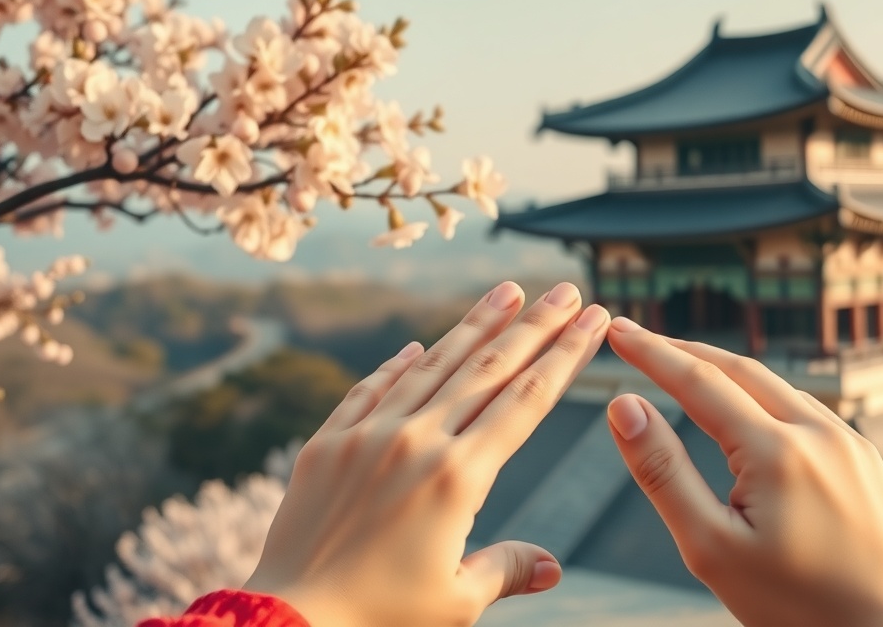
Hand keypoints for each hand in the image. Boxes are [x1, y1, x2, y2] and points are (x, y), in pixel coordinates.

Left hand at [244, 281, 610, 626]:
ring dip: (474, 326)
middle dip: (534, 325)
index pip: (528, 400)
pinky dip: (397, 366)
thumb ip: (507, 570)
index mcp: (459, 477)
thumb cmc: (379, 619)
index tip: (593, 318)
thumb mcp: (457, 601)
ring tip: (507, 291)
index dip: (565, 355)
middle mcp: (417, 442)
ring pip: (432, 366)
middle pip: (489, 369)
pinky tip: (416, 346)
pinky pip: (370, 390)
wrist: (289, 620)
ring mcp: (368, 436)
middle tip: (565, 289)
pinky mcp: (327, 444)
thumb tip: (553, 567)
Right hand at [604, 317, 882, 626]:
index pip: (698, 380)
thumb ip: (664, 473)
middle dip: (690, 353)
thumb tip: (625, 407)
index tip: (617, 332)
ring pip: (787, 393)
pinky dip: (779, 409)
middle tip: (647, 342)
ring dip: (736, 377)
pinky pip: (821, 423)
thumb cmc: (799, 610)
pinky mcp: (880, 472)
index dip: (652, 353)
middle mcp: (823, 434)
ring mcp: (859, 450)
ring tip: (699, 376)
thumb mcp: (712, 548)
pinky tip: (767, 426)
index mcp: (777, 450)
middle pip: (745, 371)